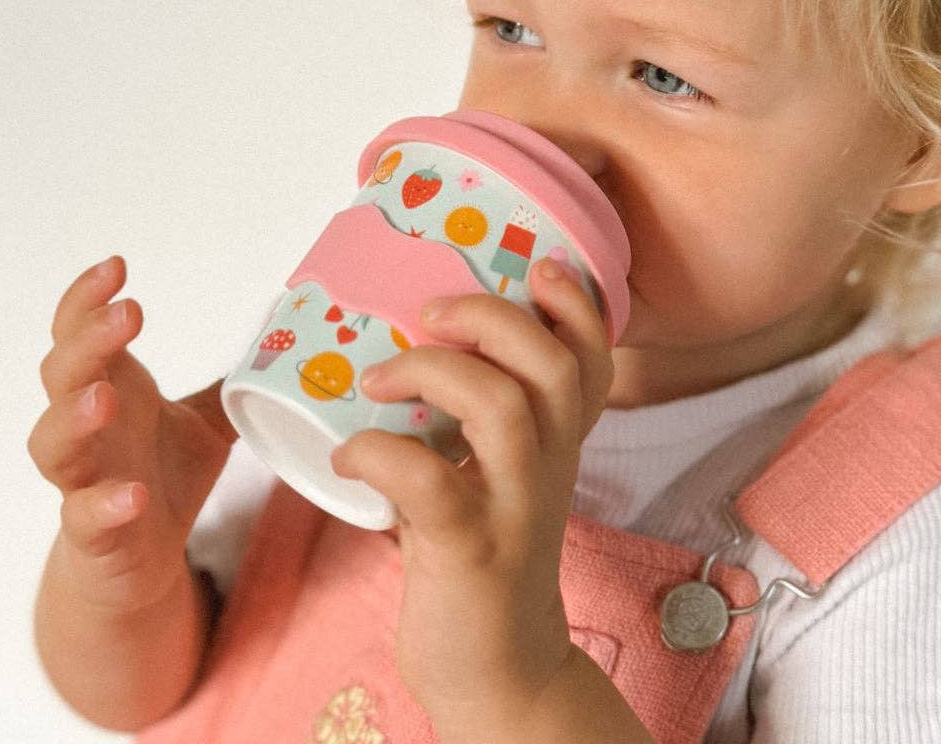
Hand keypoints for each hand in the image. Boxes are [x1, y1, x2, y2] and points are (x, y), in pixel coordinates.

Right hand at [28, 257, 236, 613]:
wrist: (140, 558)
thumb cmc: (162, 477)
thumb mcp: (206, 420)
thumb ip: (231, 380)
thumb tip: (276, 334)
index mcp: (113, 390)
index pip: (79, 332)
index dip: (88, 299)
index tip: (118, 267)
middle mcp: (88, 429)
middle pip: (62, 375)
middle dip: (87, 341)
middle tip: (126, 314)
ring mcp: (84, 480)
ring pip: (51, 444)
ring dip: (73, 416)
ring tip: (105, 395)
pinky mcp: (93, 533)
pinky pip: (84, 517)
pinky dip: (102, 504)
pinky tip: (132, 494)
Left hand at [330, 257, 614, 741]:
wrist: (499, 673)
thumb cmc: (481, 559)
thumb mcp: (492, 480)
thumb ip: (468, 424)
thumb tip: (395, 350)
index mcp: (556, 445)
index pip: (592, 361)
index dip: (578, 306)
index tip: (540, 267)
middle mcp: (549, 469)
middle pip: (554, 367)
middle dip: (493, 318)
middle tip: (432, 310)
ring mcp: (514, 510)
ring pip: (504, 409)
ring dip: (433, 370)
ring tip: (377, 377)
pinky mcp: (472, 553)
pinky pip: (431, 484)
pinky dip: (378, 453)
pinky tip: (348, 458)